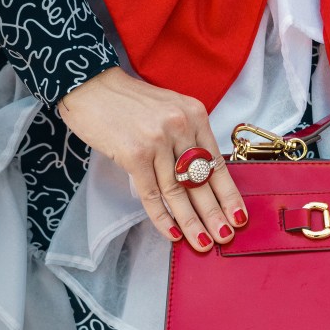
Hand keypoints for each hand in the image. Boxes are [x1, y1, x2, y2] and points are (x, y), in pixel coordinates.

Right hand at [58, 68, 247, 251]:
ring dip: (191, 222)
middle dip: (214, 213)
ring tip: (201, 242)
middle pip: (201, 180)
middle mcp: (181, 126)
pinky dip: (162, 216)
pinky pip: (152, 194)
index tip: (238, 216)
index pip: (217, 162)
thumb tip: (200, 179)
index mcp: (195, 115)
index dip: (228, 193)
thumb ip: (187, 138)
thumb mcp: (170, 110)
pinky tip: (172, 233)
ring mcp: (157, 140)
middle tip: (224, 237)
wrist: (91, 87)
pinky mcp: (134, 154)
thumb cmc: (129, 102)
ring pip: (178, 191)